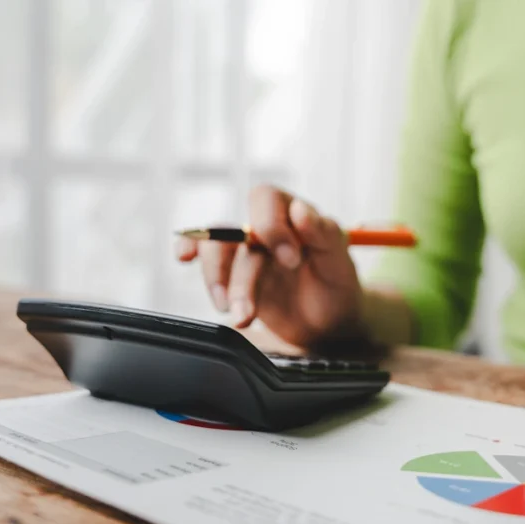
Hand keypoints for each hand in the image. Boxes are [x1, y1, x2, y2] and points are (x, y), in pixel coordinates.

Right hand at [176, 185, 363, 348]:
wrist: (329, 323)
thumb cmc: (338, 286)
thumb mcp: (340, 263)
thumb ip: (323, 234)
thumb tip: (300, 210)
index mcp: (293, 214)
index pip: (267, 199)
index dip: (270, 225)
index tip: (290, 259)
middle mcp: (264, 228)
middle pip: (233, 230)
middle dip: (241, 273)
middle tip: (255, 306)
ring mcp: (246, 251)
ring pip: (217, 251)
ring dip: (220, 283)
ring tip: (239, 316)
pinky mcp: (233, 273)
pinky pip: (206, 256)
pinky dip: (191, 252)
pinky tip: (184, 257)